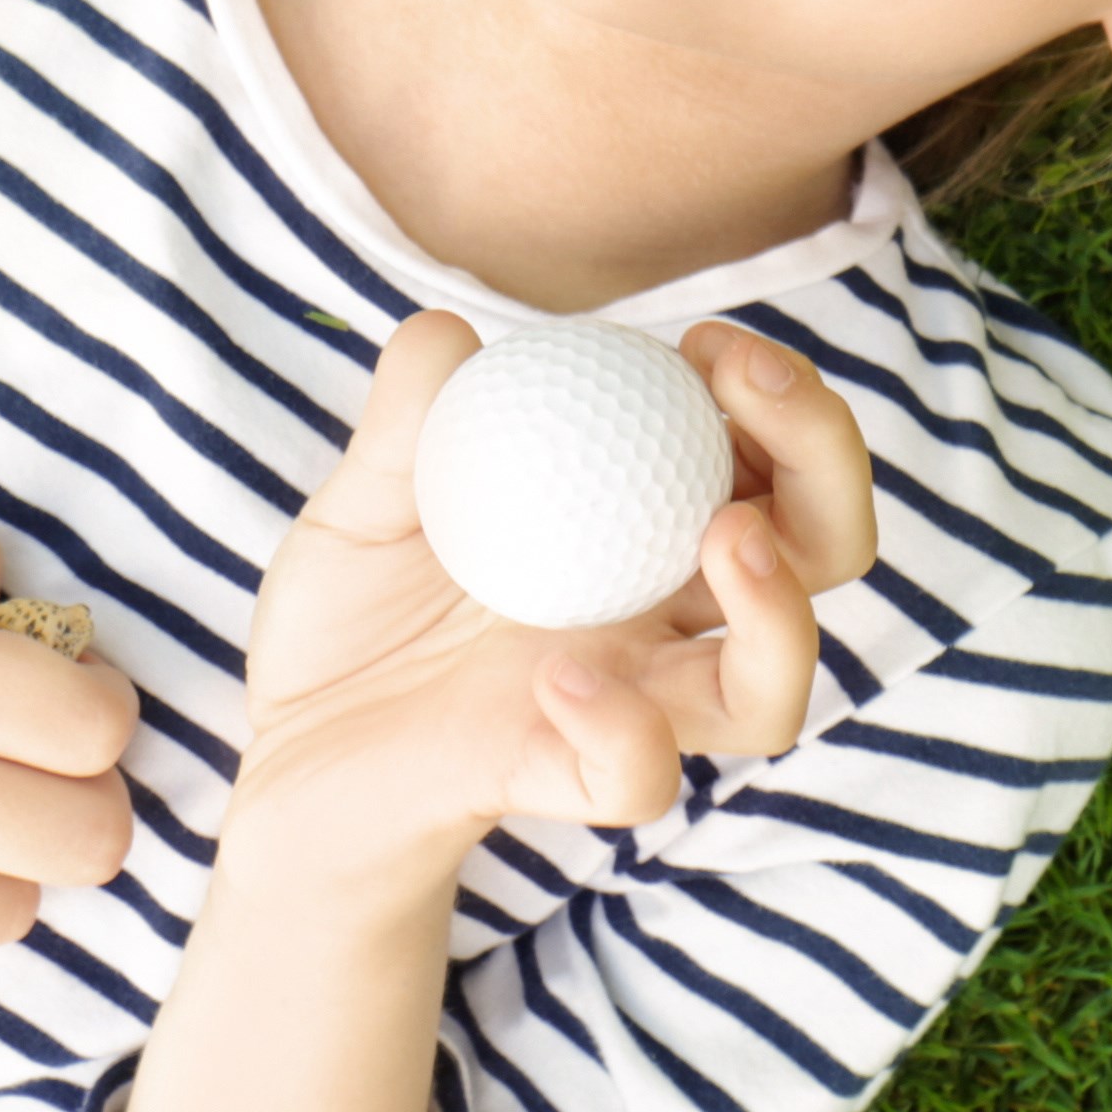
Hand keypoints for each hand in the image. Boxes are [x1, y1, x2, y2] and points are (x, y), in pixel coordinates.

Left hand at [225, 314, 879, 869]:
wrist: (286, 751)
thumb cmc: (354, 619)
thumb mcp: (366, 501)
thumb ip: (406, 423)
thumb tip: (445, 332)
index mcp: (647, 533)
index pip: (771, 462)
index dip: (777, 396)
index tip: (708, 345)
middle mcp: (664, 619)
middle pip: (824, 551)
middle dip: (825, 456)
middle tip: (752, 386)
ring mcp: (630, 704)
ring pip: (771, 691)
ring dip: (781, 608)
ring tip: (727, 533)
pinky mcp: (568, 779)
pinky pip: (642, 774)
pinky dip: (625, 724)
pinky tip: (560, 675)